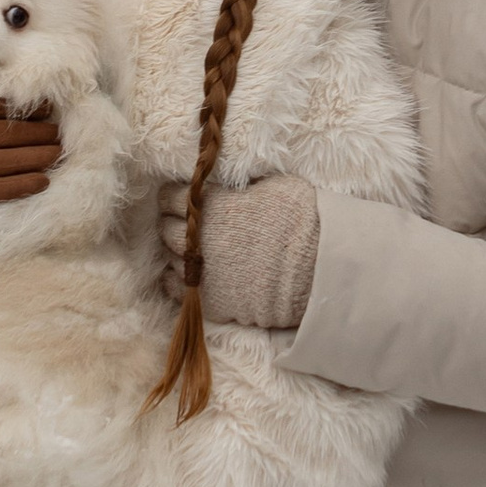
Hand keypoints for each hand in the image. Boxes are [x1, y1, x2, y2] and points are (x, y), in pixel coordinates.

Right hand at [0, 92, 60, 225]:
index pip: (1, 107)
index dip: (29, 109)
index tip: (46, 108)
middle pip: (16, 133)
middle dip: (42, 132)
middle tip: (59, 131)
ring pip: (17, 159)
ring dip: (42, 155)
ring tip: (57, 152)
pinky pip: (5, 188)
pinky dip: (27, 183)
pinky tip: (42, 180)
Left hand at [156, 174, 320, 329]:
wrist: (319, 269)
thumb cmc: (303, 220)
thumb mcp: (275, 185)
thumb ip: (244, 186)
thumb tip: (237, 185)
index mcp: (212, 206)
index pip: (170, 198)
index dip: (176, 197)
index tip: (183, 198)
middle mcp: (200, 240)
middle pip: (166, 229)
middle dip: (175, 223)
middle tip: (187, 223)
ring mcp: (204, 273)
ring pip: (170, 259)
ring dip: (178, 252)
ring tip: (193, 250)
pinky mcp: (212, 301)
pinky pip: (178, 289)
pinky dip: (179, 279)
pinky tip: (189, 274)